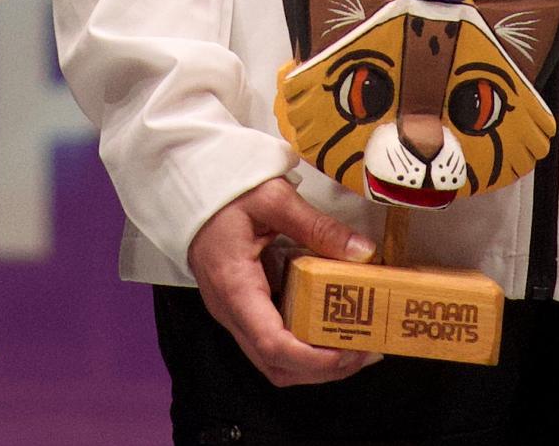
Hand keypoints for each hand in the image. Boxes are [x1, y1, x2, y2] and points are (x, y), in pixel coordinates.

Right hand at [189, 180, 373, 386]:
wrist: (192, 188)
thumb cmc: (226, 193)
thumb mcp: (273, 199)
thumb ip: (317, 226)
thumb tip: (361, 252)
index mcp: (235, 287)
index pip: (271, 343)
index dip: (313, 359)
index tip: (349, 352)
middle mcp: (231, 311)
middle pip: (276, 365)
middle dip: (323, 369)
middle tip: (365, 351)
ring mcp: (235, 314)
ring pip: (274, 362)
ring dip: (316, 365)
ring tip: (356, 346)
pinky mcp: (243, 309)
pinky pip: (273, 343)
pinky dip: (305, 348)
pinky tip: (331, 329)